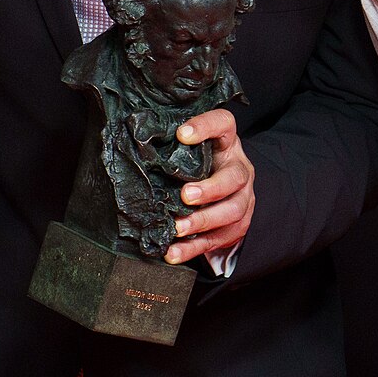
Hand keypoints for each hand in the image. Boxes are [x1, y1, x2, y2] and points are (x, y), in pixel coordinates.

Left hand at [167, 108, 254, 263]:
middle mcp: (239, 168)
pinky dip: (193, 248)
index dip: (206, 126)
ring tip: (178, 228)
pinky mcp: (238, 224)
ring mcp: (243, 197)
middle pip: (234, 177)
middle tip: (186, 195)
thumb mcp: (192, 151)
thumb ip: (174, 147)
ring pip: (232, 210)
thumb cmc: (199, 165)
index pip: (223, 124)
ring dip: (203, 221)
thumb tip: (134, 145)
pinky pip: (218, 239)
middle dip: (210, 188)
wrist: (225, 191)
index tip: (181, 135)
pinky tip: (173, 252)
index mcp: (227, 144)